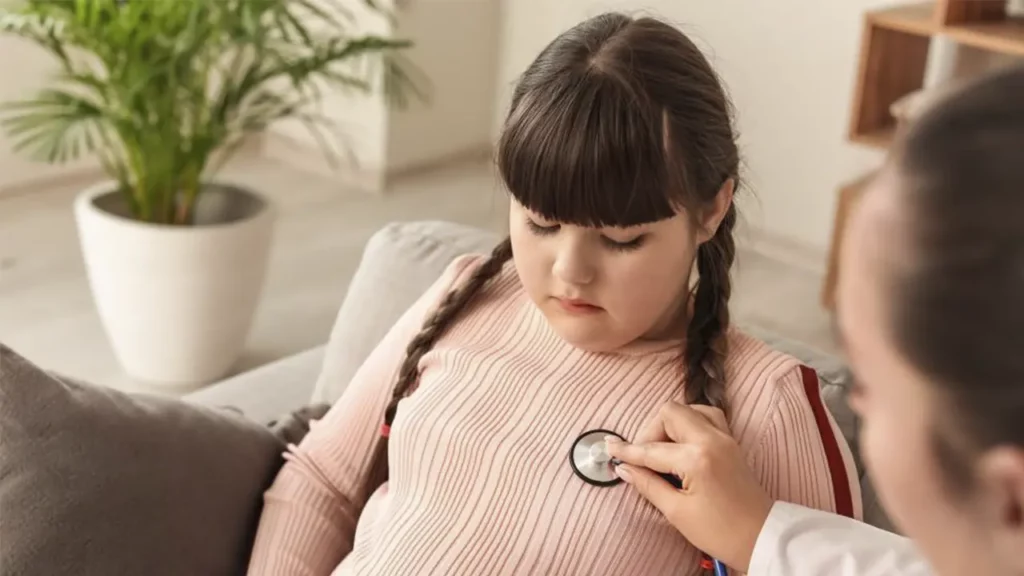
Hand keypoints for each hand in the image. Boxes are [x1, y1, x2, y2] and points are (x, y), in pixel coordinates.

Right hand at [604, 401, 772, 572]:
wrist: (761, 537)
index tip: (609, 449)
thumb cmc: (720, 532)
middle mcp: (712, 439)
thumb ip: (648, 485)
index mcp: (697, 458)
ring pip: (689, 409)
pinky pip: (706, 417)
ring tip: (663, 450)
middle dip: (650, 431)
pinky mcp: (731, 442)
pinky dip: (689, 423)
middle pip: (670, 412)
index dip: (627, 451)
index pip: (651, 449)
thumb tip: (625, 469)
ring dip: (671, 424)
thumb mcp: (677, 512)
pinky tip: (682, 444)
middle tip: (643, 457)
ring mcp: (725, 438)